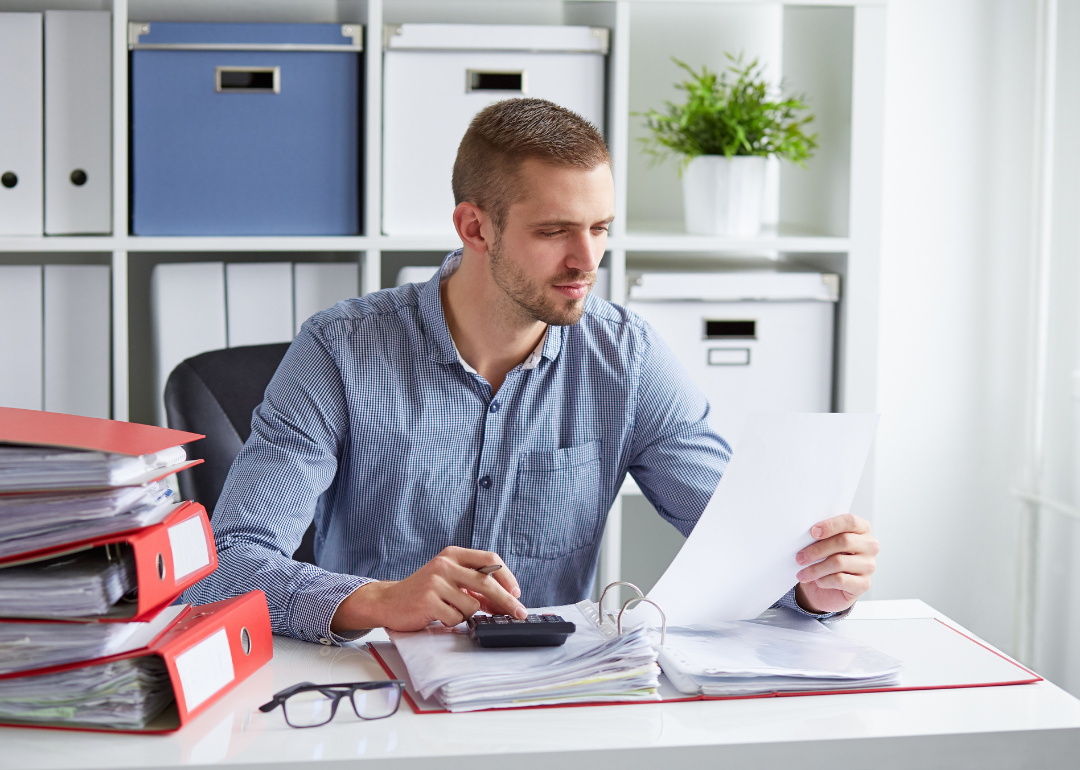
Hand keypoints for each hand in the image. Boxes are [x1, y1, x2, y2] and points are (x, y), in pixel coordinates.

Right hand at [330, 547, 526, 632]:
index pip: (490, 560)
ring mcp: (436, 582)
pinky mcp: (428, 600)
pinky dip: (452, 621)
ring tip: (450, 609)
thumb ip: (475, 587)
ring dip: (467, 613)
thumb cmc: (424, 591)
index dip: (507, 577)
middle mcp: (445, 564)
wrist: (389, 601)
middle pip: (487, 582)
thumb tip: (504, 601)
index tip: (516, 593)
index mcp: (453, 554)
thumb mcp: (450, 580)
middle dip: (507, 601)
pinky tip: (439, 615)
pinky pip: (455, 618)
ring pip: (472, 604)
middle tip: (519, 613)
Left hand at [793, 514, 877, 613]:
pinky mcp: (864, 584)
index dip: (831, 525)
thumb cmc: (826, 559)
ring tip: (803, 573)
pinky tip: (818, 581)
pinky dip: (824, 580)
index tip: (812, 532)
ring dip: (816, 568)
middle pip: (844, 541)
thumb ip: (821, 535)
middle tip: (800, 557)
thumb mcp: (823, 543)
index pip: (851, 521)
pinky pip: (840, 580)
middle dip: (817, 549)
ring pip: (839, 562)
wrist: (829, 589)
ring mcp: (869, 565)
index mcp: (862, 529)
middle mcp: (869, 546)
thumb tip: (805, 535)